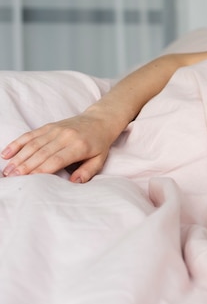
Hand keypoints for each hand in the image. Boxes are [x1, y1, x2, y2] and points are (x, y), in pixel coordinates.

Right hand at [1, 111, 118, 182]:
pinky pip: (31, 134)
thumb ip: (87, 172)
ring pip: (33, 144)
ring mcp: (56, 130)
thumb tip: (74, 182)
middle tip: (12, 177)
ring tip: (7, 170)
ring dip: (19, 157)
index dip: (41, 170)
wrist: (100, 121)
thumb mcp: (100, 159)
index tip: (29, 180)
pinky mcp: (49, 126)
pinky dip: (17, 143)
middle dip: (25, 166)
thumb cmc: (99, 144)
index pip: (56, 159)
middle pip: (42, 153)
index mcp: (79, 146)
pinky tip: (7, 153)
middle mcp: (65, 136)